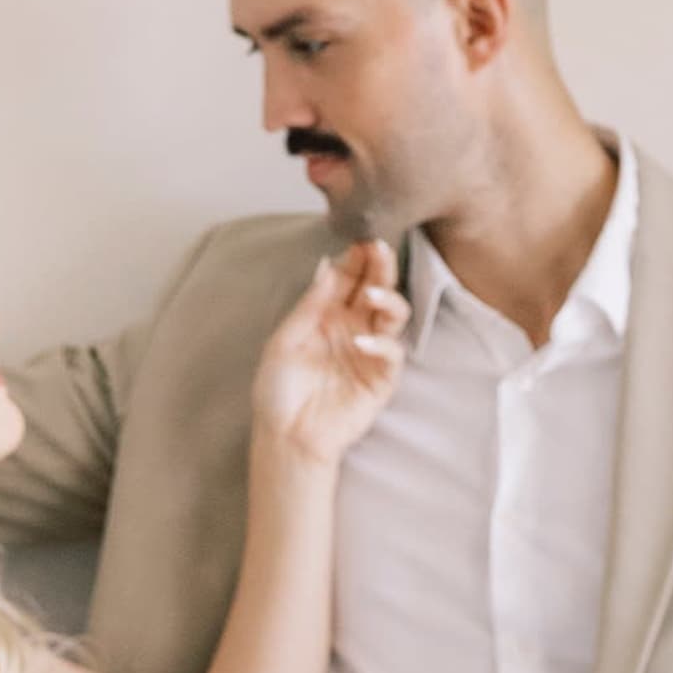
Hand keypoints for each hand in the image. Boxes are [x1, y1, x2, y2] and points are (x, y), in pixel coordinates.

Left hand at [250, 239, 409, 465]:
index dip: (357, 257)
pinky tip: (361, 342)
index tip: (361, 236)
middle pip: (376, 288)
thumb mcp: (285, 340)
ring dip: (388, 299)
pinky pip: (392, 354)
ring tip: (372, 295)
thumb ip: (310, 305)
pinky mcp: (381, 379)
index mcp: (328, 314)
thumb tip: (328, 265)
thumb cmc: (279, 390)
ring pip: (393, 315)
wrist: (287, 436)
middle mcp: (353, 327)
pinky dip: (381, 345)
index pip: (350, 277)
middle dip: (381, 267)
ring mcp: (370, 352)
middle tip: (380, 248)